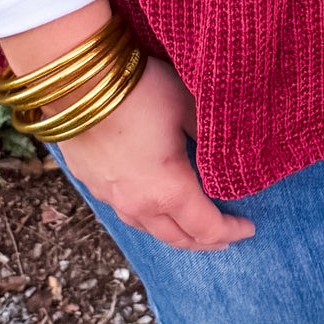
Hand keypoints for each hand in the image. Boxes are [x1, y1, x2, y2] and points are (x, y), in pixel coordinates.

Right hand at [0, 2, 254, 253]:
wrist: (75, 82)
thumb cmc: (139, 91)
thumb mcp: (188, 108)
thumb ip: (209, 136)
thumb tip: (227, 151)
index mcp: (169, 191)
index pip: (206, 227)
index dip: (230, 231)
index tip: (248, 228)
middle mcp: (138, 204)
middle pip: (177, 237)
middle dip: (204, 241)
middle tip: (223, 238)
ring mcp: (111, 197)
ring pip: (148, 228)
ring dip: (174, 232)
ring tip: (189, 227)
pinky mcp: (92, 183)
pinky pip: (125, 211)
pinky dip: (147, 216)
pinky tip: (151, 204)